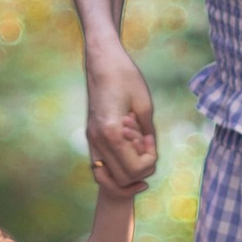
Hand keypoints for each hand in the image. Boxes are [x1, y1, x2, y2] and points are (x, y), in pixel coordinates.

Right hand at [84, 50, 158, 194]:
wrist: (102, 61)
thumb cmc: (126, 78)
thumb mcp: (144, 106)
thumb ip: (148, 133)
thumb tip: (150, 152)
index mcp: (112, 132)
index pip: (135, 169)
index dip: (150, 160)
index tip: (151, 140)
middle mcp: (97, 140)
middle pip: (122, 179)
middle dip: (140, 170)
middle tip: (147, 147)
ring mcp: (91, 140)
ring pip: (106, 178)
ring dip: (126, 174)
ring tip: (138, 154)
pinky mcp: (90, 136)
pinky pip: (101, 166)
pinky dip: (115, 168)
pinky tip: (128, 152)